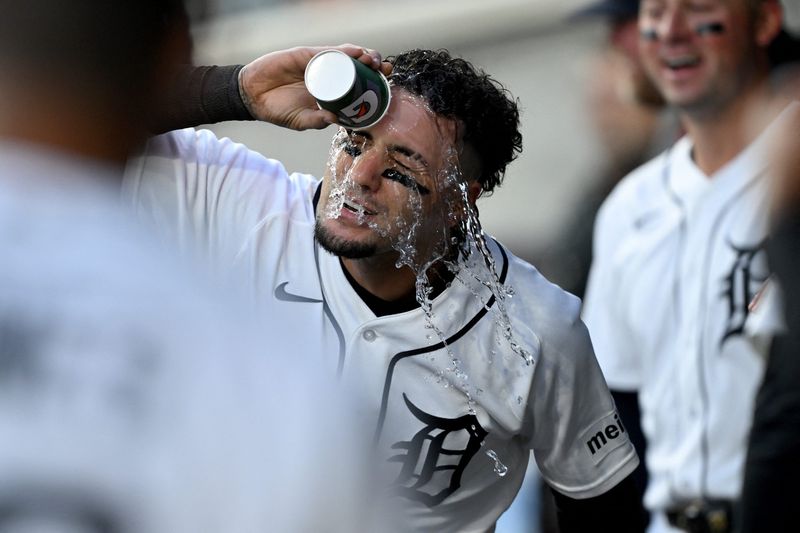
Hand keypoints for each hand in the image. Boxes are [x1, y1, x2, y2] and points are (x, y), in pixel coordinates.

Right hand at [239, 44, 391, 130]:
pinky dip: (344, 51)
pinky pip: (328, 51)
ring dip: (363, 55)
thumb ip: (317, 121)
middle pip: (357, 66)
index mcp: (330, 92)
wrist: (253, 96)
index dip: (373, 82)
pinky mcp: (307, 55)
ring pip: (346, 56)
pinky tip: (356, 52)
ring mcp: (318, 64)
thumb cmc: (278, 110)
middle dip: (374, 65)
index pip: (357, 84)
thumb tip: (337, 121)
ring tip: (374, 59)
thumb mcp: (301, 121)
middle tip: (385, 70)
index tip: (386, 84)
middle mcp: (328, 75)